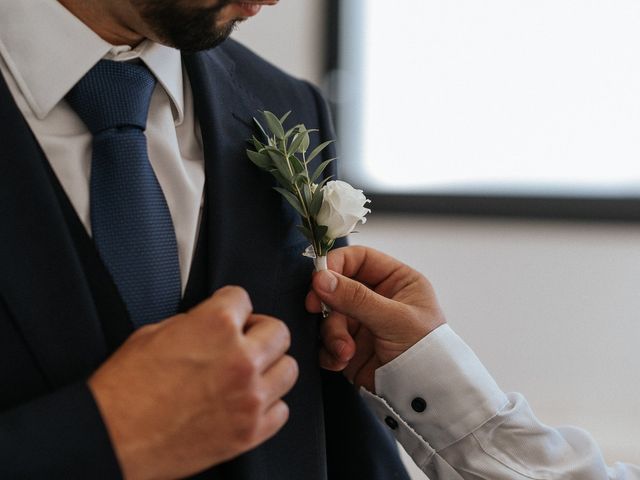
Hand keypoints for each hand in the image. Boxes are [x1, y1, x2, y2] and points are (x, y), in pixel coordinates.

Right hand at [88, 286, 296, 479]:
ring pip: (288, 369)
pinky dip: (268, 405)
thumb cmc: (124, 391)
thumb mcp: (153, 334)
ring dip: (270, 367)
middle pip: (278, 331)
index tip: (229, 315)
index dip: (231, 306)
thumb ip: (193, 323)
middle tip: (243, 341)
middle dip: (259, 332)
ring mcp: (249, 397)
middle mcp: (240, 358)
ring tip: (250, 373)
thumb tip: (209, 323)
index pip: (243, 298)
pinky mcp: (250, 431)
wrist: (111, 438)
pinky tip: (247, 403)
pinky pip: (281, 410)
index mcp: (215, 326)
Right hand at [306, 246, 444, 391]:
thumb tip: (321, 278)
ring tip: (345, 351)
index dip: (336, 264)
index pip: (359, 259)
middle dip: (328, 304)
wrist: (426, 400)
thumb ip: (356, 297)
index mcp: (397, 281)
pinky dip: (330, 351)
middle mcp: (378, 298)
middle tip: (314, 309)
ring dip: (332, 334)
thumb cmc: (426, 354)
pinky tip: (342, 361)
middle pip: (337, 287)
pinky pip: (327, 341)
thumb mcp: (393, 319)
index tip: (318, 278)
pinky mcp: (351, 347)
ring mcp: (363, 323)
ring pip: (329, 316)